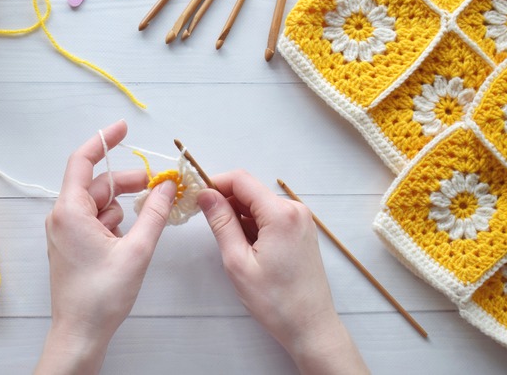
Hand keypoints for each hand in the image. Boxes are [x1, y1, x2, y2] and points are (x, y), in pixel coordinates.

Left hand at [35, 120, 176, 374]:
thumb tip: (168, 187)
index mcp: (70, 211)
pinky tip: (131, 238)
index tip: (123, 127)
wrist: (80, 333)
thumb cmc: (102, 296)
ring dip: (123, 204)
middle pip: (96, 183)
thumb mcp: (137, 250)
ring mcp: (65, 231)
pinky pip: (94, 220)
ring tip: (147, 219)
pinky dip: (115, 221)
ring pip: (98, 203)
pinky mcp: (71, 245)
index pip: (82, 160)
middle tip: (158, 185)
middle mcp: (62, 217)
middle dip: (127, 181)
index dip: (103, 140)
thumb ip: (155, 214)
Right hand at [196, 171, 367, 374]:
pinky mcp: (300, 231)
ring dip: (238, 215)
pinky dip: (252, 225)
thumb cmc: (276, 301)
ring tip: (228, 243)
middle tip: (205, 222)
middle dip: (225, 201)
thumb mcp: (238, 261)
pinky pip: (270, 216)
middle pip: (250, 190)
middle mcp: (295, 210)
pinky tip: (244, 247)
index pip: (241, 180)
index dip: (215, 183)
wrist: (310, 326)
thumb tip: (205, 195)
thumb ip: (221, 223)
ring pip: (259, 204)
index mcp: (281, 214)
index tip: (196, 196)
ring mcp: (300, 220)